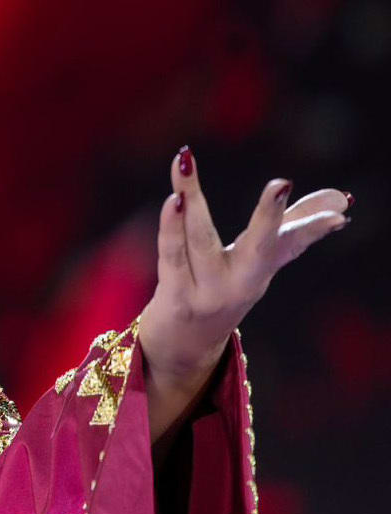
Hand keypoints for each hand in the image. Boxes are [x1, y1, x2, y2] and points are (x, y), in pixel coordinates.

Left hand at [139, 145, 349, 438]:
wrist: (184, 345)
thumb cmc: (225, 289)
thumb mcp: (261, 260)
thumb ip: (295, 226)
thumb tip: (341, 199)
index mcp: (262, 268)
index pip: (293, 242)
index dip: (312, 226)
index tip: (338, 212)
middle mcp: (241, 281)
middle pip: (260, 246)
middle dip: (270, 216)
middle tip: (280, 184)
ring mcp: (208, 290)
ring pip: (200, 240)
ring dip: (193, 205)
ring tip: (186, 168)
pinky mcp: (175, 295)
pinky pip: (172, 255)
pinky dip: (171, 226)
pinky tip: (172, 198)